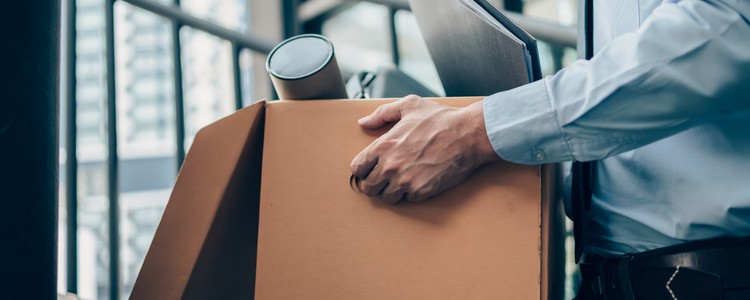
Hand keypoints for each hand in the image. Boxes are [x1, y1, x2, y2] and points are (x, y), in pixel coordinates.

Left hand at [350, 95, 499, 203]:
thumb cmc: (441, 119)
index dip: (364, 169)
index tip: (371, 168)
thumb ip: (382, 114)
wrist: (469, 134)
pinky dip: (411, 193)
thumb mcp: (409, 106)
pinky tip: (419, 180)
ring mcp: (405, 181)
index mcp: (383, 145)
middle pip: (368, 187)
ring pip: (386, 198)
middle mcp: (390, 166)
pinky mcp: (421, 192)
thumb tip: (363, 122)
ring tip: (403, 180)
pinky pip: (407, 200)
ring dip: (392, 191)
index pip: (357, 168)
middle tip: (386, 177)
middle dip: (376, 182)